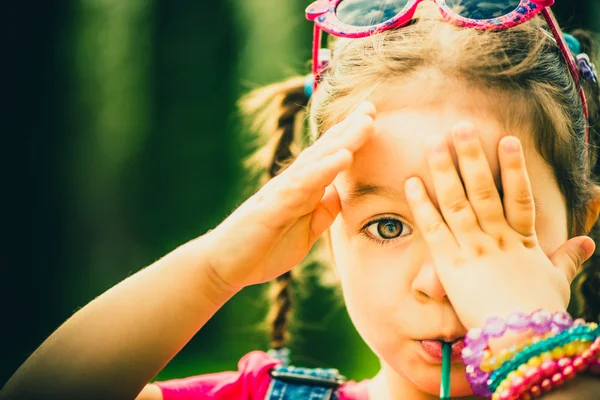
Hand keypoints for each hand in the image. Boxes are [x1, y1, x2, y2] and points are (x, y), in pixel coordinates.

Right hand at [203, 102, 375, 288]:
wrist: (223, 266)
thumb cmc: (262, 248)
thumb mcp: (304, 233)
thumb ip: (322, 213)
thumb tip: (339, 194)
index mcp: (301, 189)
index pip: (327, 157)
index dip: (350, 137)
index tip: (371, 117)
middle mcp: (291, 184)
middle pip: (325, 150)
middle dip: (350, 128)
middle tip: (372, 106)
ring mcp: (281, 193)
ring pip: (316, 161)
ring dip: (342, 140)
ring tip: (366, 122)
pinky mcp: (272, 208)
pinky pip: (301, 186)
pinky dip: (323, 169)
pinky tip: (343, 156)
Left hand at [404, 122, 594, 329]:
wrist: (520, 341)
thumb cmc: (538, 313)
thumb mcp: (556, 282)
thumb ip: (566, 259)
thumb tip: (586, 243)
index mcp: (522, 240)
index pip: (518, 196)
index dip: (514, 167)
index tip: (507, 139)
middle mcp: (497, 237)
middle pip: (483, 189)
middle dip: (472, 156)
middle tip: (460, 126)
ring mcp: (473, 248)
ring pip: (457, 201)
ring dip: (444, 170)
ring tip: (434, 142)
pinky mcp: (449, 263)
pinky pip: (434, 228)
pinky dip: (422, 205)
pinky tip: (411, 182)